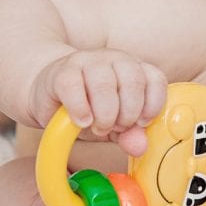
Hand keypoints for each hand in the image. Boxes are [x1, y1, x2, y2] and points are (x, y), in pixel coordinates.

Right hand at [30, 49, 166, 154]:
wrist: (50, 94)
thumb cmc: (88, 108)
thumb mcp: (114, 125)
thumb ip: (130, 134)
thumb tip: (139, 147)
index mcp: (134, 69)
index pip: (155, 78)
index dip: (153, 105)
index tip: (141, 123)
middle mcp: (115, 59)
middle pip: (132, 81)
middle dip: (128, 114)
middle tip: (115, 127)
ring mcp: (88, 60)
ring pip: (104, 83)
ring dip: (105, 114)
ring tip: (97, 126)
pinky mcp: (63, 70)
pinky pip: (74, 87)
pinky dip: (80, 110)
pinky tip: (81, 121)